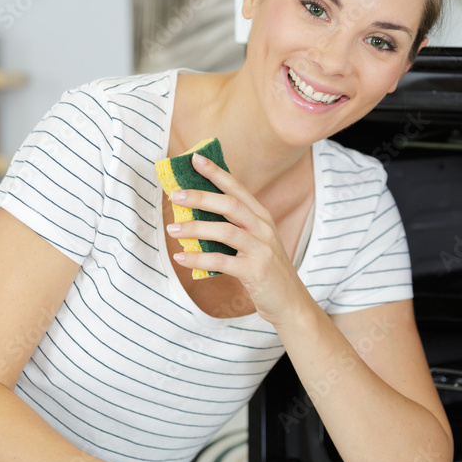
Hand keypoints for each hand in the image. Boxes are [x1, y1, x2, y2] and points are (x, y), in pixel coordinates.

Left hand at [165, 153, 312, 326]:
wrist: (289, 302)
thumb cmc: (264, 269)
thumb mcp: (254, 242)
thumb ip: (233, 226)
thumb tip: (195, 213)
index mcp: (262, 217)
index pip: (237, 188)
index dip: (217, 172)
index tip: (195, 159)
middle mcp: (264, 229)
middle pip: (230, 205)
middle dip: (201, 197)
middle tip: (175, 195)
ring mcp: (262, 249)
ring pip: (225, 231)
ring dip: (195, 228)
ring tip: (172, 229)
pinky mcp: (256, 271)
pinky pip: (222, 261)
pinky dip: (199, 259)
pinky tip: (181, 258)